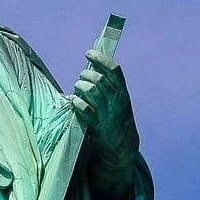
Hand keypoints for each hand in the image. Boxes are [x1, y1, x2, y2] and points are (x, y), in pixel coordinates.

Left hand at [69, 50, 137, 164]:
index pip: (114, 70)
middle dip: (86, 75)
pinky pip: (84, 108)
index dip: (100, 59)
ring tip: (78, 89)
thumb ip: (108, 86)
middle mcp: (118, 101)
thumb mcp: (118, 101)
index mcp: (123, 93)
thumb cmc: (116, 119)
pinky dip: (77, 102)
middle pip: (100, 79)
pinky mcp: (97, 125)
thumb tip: (91, 67)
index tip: (88, 53)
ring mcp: (108, 114)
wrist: (123, 147)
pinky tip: (75, 102)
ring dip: (80, 87)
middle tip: (82, 78)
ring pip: (91, 91)